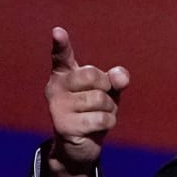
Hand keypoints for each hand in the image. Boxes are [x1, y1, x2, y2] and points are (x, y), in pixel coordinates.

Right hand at [43, 27, 129, 176]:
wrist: (79, 145)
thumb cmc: (93, 112)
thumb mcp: (108, 93)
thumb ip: (116, 80)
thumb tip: (120, 76)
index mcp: (64, 75)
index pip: (61, 56)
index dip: (61, 44)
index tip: (58, 31)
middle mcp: (56, 87)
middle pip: (92, 75)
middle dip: (106, 88)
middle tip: (100, 100)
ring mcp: (57, 106)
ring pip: (99, 99)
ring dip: (108, 109)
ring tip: (96, 115)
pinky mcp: (63, 125)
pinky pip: (101, 118)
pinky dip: (107, 123)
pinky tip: (95, 127)